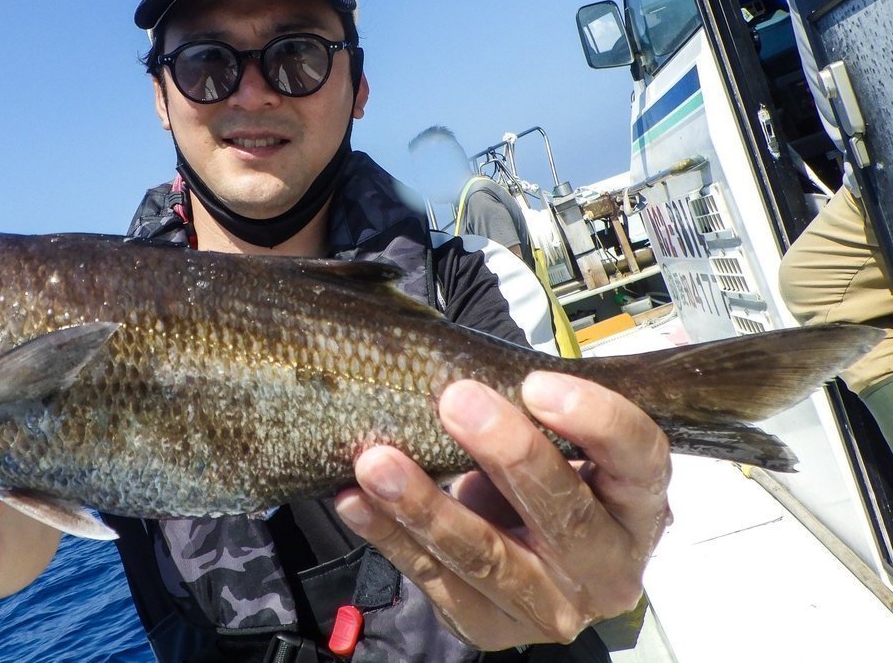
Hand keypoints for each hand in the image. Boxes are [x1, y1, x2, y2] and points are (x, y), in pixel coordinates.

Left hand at [335, 372, 671, 650]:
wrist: (534, 556)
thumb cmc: (548, 476)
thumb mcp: (560, 443)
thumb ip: (533, 412)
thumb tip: (457, 368)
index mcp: (639, 505)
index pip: (638, 458)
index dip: (596, 420)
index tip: (538, 383)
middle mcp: (609, 567)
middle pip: (564, 513)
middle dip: (507, 453)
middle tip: (455, 401)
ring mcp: (551, 607)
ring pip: (487, 556)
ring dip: (425, 504)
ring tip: (377, 460)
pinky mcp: (492, 627)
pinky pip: (435, 580)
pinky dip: (389, 536)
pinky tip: (356, 501)